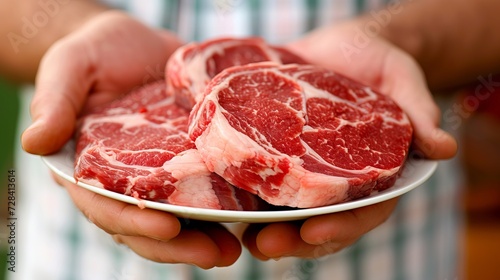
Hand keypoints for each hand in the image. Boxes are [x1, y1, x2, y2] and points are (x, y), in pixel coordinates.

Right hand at [22, 11, 239, 267]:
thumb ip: (55, 100)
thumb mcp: (71, 66)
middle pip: (146, 225)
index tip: (167, 226)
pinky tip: (249, 214)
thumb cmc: (97, 53)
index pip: (107, 206)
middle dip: (178, 244)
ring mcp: (161, 174)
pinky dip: (224, 205)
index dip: (133, 221)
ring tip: (234, 248)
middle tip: (215, 254)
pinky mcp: (190, 161)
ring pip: (179, 217)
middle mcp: (127, 181)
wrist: (136, 45)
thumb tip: (34, 143)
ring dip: (205, 236)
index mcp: (91, 168)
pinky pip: (205, 189)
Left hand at [241, 20, 457, 259]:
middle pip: (319, 220)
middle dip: (295, 237)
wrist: (338, 46)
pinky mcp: (275, 151)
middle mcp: (335, 179)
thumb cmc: (376, 62)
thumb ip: (418, 110)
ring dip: (265, 227)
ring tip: (244, 236)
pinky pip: (260, 177)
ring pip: (287, 208)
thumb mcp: (401, 78)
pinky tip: (224, 200)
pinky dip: (244, 193)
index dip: (342, 226)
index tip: (317, 232)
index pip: (362, 210)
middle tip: (268, 245)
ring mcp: (303, 168)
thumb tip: (445, 148)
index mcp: (371, 172)